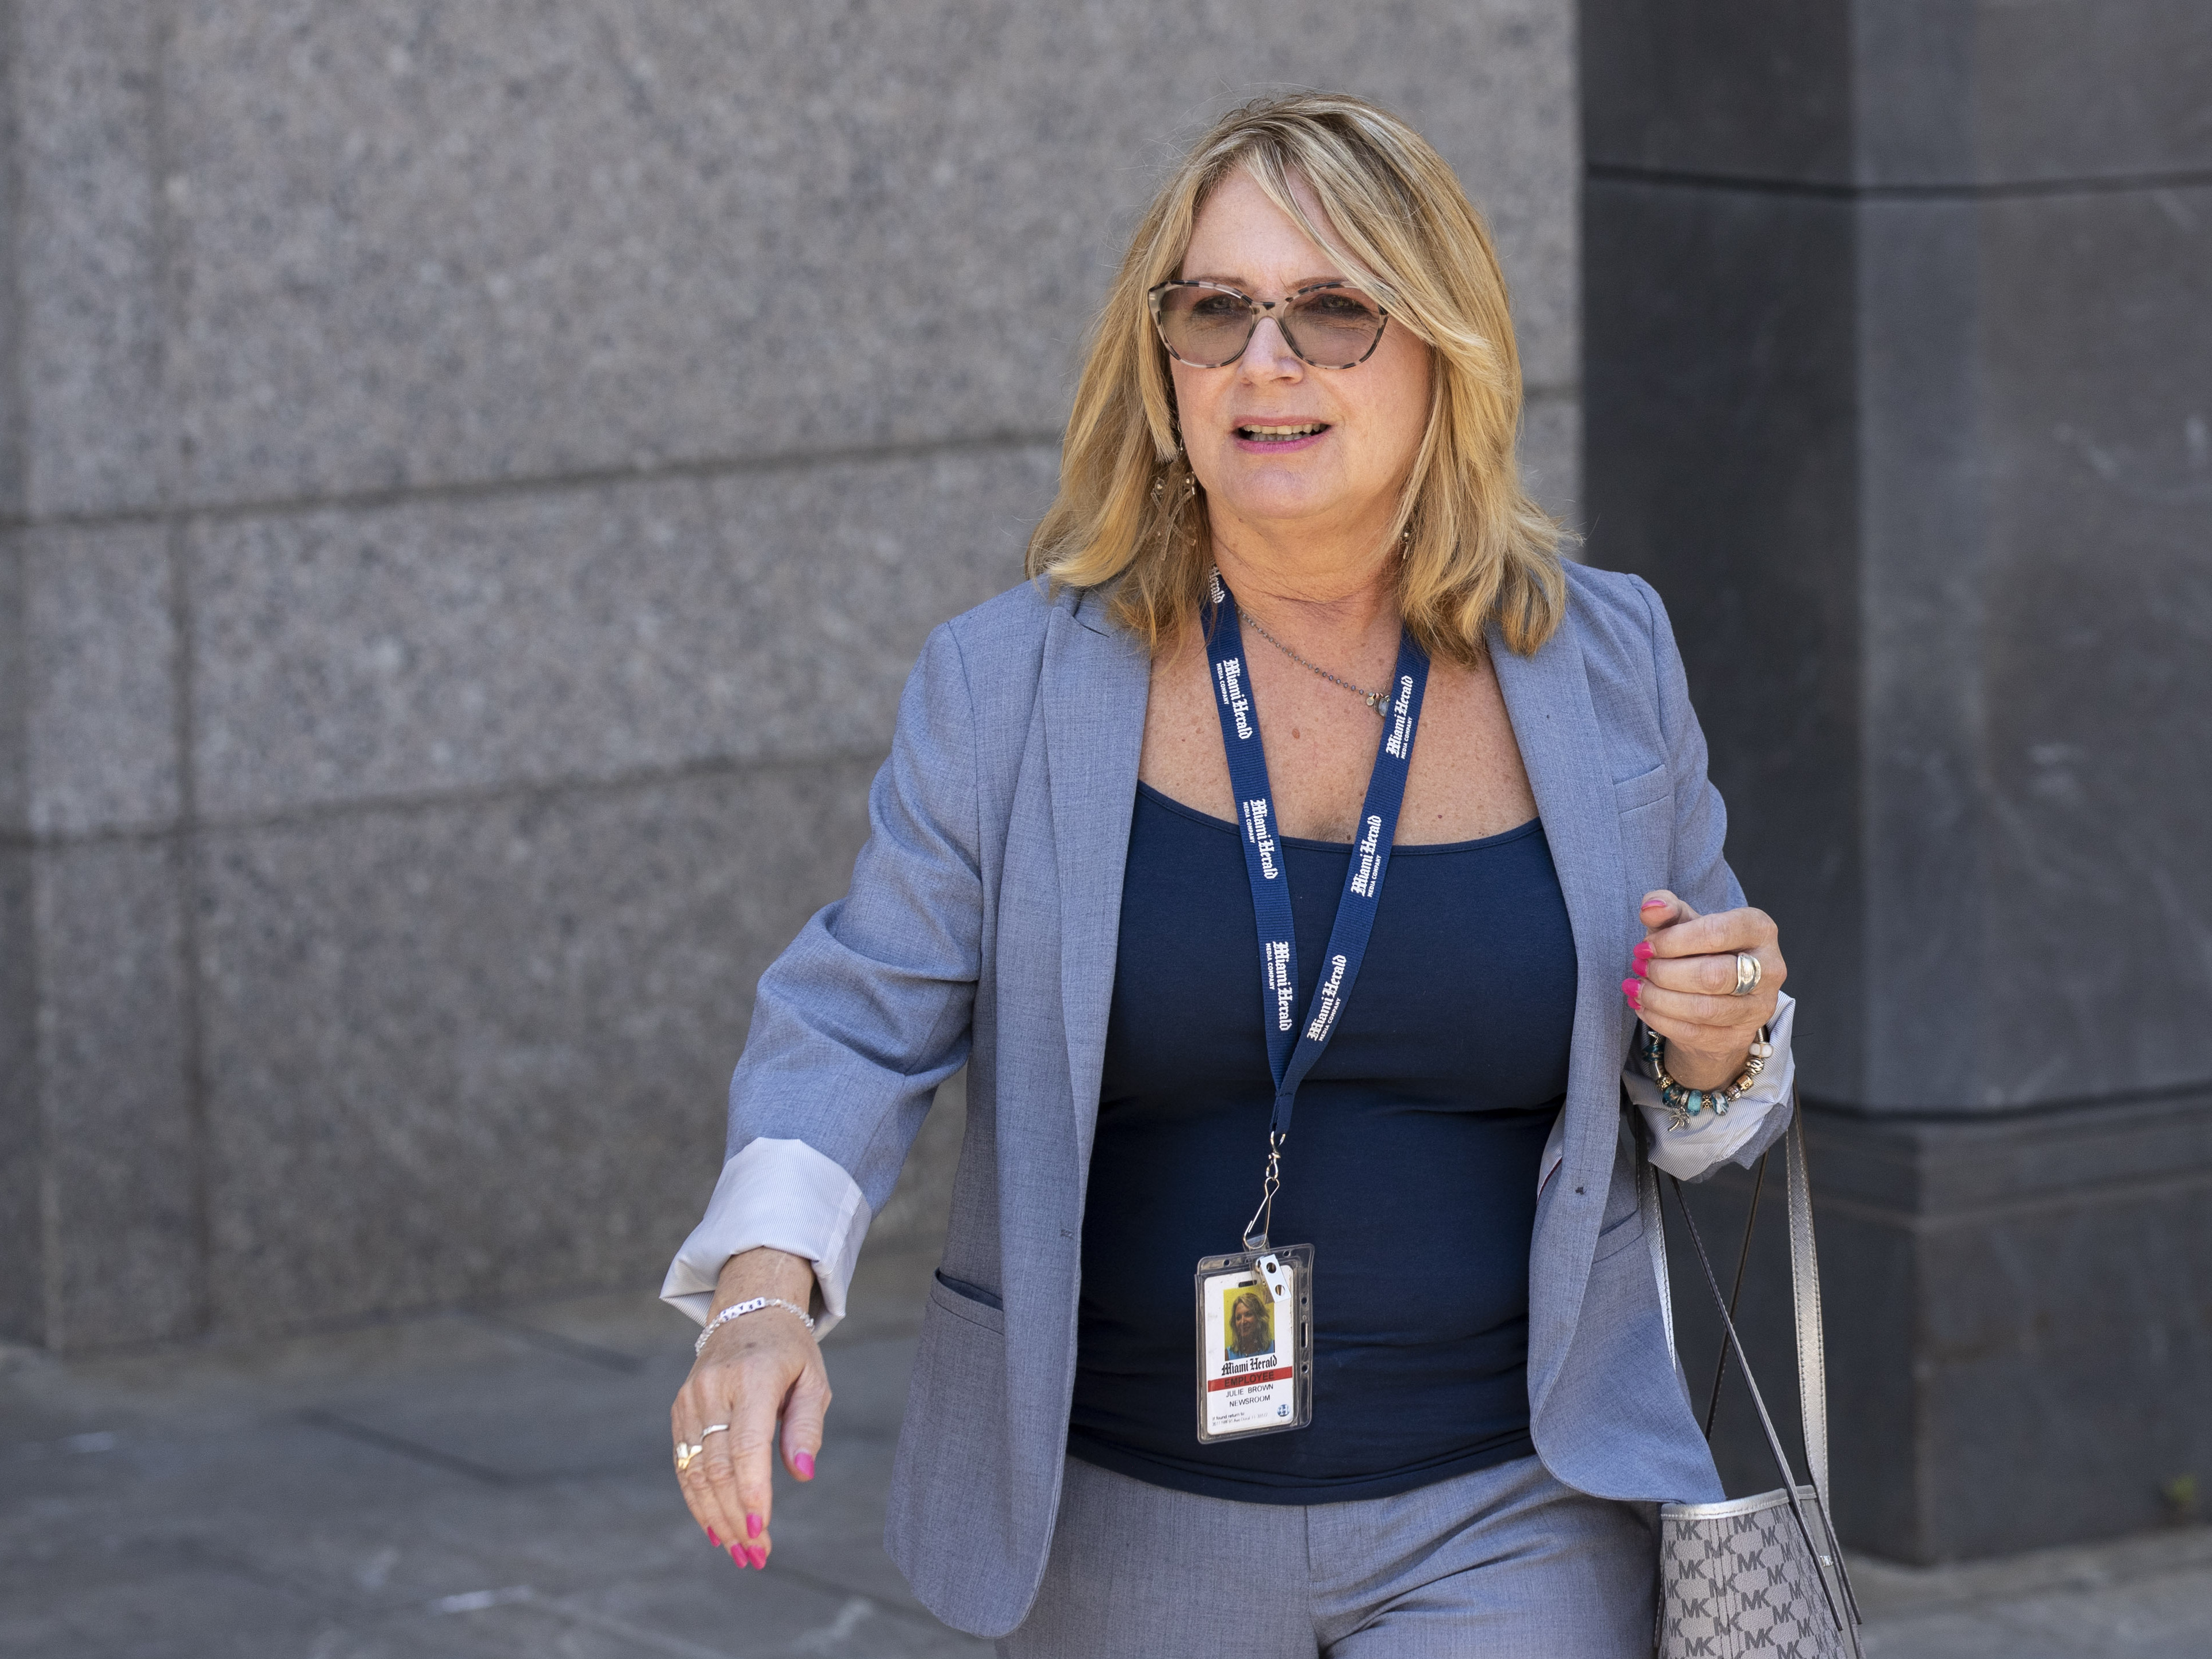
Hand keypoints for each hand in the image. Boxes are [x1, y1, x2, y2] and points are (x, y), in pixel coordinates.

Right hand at [669, 1247, 829, 1570]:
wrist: (748, 1311)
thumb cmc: (789, 1352)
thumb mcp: (813, 1380)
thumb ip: (806, 1427)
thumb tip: (803, 1475)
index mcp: (753, 1376)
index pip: (747, 1444)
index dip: (752, 1490)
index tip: (762, 1528)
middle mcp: (715, 1388)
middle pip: (718, 1466)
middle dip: (736, 1516)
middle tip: (757, 1554)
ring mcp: (691, 1400)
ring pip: (695, 1471)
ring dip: (715, 1518)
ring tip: (739, 1552)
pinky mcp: (679, 1411)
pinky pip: (684, 1464)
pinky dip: (698, 1500)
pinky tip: (716, 1528)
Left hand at [1623, 891, 1784, 1089]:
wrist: (1714, 992)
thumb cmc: (1699, 948)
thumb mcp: (1682, 921)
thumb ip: (1666, 908)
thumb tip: (1651, 907)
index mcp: (1759, 929)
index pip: (1717, 932)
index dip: (1673, 941)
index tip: (1644, 947)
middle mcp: (1770, 968)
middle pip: (1713, 975)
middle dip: (1665, 973)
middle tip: (1639, 968)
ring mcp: (1759, 1006)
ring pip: (1704, 1009)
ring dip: (1659, 1000)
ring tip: (1637, 988)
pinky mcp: (1741, 1036)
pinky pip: (1696, 1033)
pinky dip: (1661, 1020)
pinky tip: (1644, 1007)